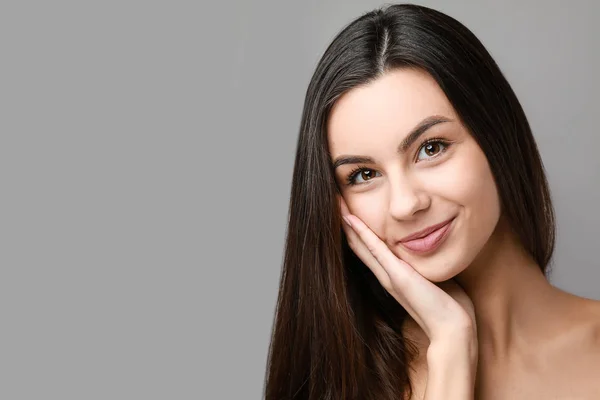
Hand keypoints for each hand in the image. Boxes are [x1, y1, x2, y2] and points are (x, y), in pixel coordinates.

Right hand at [339, 196, 476, 345]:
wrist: (451, 328)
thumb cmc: (448, 306)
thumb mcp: (435, 279)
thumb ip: (428, 267)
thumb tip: (435, 251)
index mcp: (393, 276)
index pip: (369, 250)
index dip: (358, 231)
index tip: (349, 212)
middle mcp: (385, 275)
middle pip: (358, 246)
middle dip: (346, 225)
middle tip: (335, 203)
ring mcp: (389, 275)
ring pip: (361, 246)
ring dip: (348, 225)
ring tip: (337, 206)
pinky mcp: (397, 276)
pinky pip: (375, 250)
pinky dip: (362, 233)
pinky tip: (351, 219)